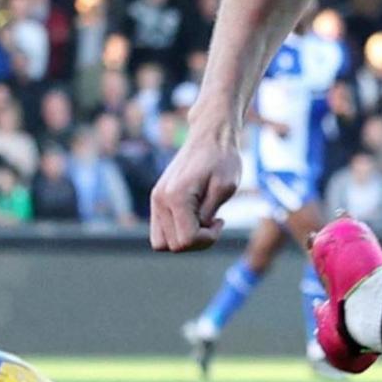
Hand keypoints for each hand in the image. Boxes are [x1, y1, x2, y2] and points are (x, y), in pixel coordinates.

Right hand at [149, 131, 238, 251]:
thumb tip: (196, 234)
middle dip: (197, 241)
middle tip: (214, 221)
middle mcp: (160, 200)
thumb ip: (208, 215)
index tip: (220, 221)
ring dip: (184, 239)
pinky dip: (177, 231)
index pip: (186, 241)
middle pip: (173, 246)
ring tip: (203, 221)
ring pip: (162, 243)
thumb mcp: (225, 188)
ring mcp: (156, 200)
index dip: (207, 239)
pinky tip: (195, 217)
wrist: (210, 135)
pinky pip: (161, 230)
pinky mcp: (158, 199)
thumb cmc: (223, 159)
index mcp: (176, 197)